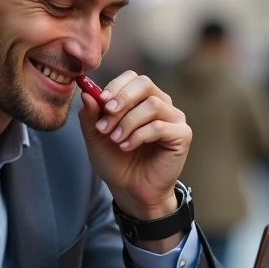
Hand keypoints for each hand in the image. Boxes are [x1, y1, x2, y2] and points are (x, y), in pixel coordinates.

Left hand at [79, 71, 190, 220]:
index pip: (132, 78)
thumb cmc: (116, 160)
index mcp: (141, 99)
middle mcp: (161, 104)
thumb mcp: (96, 136)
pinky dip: (139, 136)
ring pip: (152, 105)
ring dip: (128, 122)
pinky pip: (160, 126)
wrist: (130, 189)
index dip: (116, 86)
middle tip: (106, 119)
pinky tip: (127, 147)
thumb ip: (91, 114)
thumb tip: (86, 92)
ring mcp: (174, 118)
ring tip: (116, 139)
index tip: (101, 102)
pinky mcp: (182, 135)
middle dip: (122, 99)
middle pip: (145, 84)